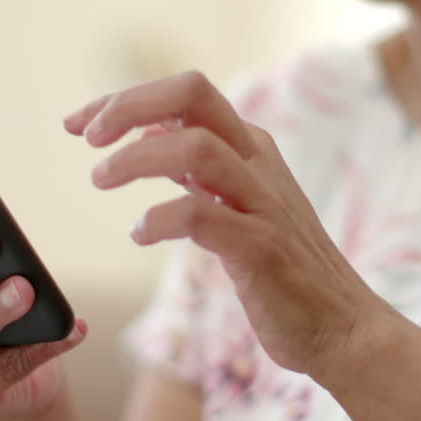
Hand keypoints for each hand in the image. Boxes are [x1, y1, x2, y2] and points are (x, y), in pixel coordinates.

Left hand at [64, 70, 382, 381]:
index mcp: (250, 147)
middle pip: (193, 94)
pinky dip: (158, 219)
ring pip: (195, 146)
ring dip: (135, 157)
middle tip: (87, 138)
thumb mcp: (237, 203)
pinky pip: (200, 215)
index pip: (184, 94)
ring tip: (100, 179)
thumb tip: (145, 132)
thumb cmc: (283, 269)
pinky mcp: (261, 247)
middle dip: (129, 104)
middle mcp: (258, 162)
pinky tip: (139, 234)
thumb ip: (197, 167)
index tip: (79, 123)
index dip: (125, 99)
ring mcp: (262, 202)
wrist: (341, 326)